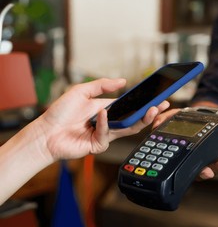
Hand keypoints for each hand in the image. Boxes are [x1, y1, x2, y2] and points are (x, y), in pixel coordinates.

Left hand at [38, 78, 169, 160]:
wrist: (45, 132)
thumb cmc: (60, 113)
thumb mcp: (80, 91)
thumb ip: (101, 85)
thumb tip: (122, 81)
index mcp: (106, 110)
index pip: (129, 106)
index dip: (142, 102)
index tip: (156, 96)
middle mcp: (108, 123)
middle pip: (134, 119)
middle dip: (150, 112)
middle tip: (162, 105)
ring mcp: (105, 135)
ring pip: (128, 129)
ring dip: (140, 120)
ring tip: (150, 111)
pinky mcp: (98, 145)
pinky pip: (107, 133)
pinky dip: (104, 123)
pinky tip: (102, 114)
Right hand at [153, 108, 217, 179]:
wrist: (198, 115)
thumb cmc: (184, 121)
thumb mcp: (173, 117)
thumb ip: (164, 119)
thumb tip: (156, 123)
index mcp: (185, 158)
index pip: (191, 168)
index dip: (199, 172)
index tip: (205, 171)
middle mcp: (198, 162)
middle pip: (207, 170)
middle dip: (214, 169)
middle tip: (217, 169)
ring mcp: (210, 158)